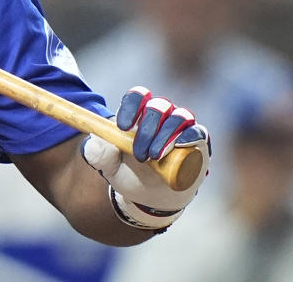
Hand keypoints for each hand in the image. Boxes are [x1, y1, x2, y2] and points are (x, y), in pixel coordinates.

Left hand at [82, 86, 210, 230]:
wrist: (149, 197)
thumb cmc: (127, 173)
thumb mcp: (108, 167)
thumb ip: (98, 154)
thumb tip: (95, 140)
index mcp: (138, 115)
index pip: (137, 96)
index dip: (131, 106)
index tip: (123, 127)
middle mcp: (161, 116)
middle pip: (158, 106)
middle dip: (147, 128)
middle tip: (139, 154)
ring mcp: (181, 128)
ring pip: (179, 116)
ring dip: (166, 135)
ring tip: (154, 157)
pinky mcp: (197, 142)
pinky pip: (197, 132)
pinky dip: (189, 136)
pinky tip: (180, 146)